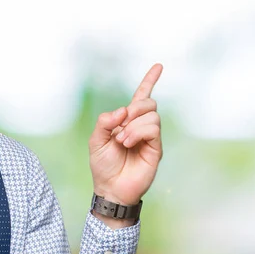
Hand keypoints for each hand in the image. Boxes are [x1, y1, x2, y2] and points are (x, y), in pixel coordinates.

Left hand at [88, 64, 162, 211]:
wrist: (110, 188)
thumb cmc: (103, 166)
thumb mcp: (95, 140)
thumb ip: (105, 121)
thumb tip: (123, 110)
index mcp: (126, 121)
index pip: (141, 97)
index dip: (150, 81)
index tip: (159, 66)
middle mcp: (141, 126)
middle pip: (148, 102)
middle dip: (135, 108)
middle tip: (121, 125)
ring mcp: (150, 137)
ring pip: (151, 114)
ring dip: (132, 125)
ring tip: (122, 141)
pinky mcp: (156, 148)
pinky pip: (153, 128)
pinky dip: (137, 132)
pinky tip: (127, 142)